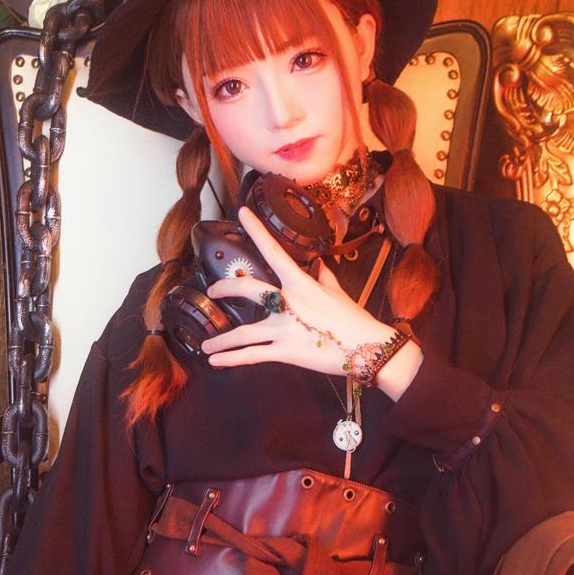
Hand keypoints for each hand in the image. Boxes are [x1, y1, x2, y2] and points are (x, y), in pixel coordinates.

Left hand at [199, 203, 393, 377]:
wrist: (368, 347)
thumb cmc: (354, 319)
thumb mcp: (338, 293)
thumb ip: (324, 277)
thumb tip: (321, 263)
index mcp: (301, 283)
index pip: (274, 250)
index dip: (256, 230)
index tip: (242, 213)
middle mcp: (288, 302)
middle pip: (248, 289)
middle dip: (225, 289)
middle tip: (212, 291)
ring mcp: (284, 327)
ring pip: (243, 332)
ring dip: (221, 340)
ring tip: (206, 346)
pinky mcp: (285, 351)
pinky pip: (252, 354)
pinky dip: (231, 358)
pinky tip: (215, 361)